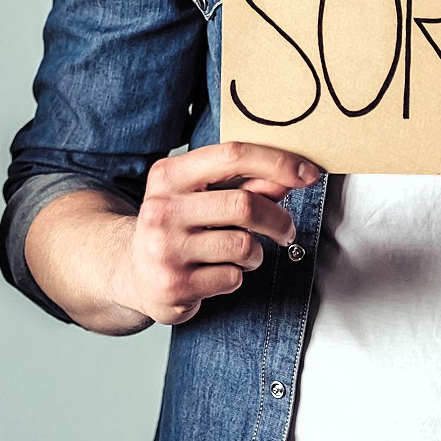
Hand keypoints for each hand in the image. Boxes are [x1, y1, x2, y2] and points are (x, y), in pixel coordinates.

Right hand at [116, 142, 320, 325]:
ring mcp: (165, 249)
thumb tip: (290, 176)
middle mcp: (161, 209)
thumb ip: (244, 183)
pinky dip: (237, 276)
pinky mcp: (175, 285)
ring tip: (240, 254)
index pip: (232, 155)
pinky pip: (233, 278)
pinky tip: (216, 273)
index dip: (277, 162)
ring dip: (255, 253)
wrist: (131, 270)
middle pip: (245, 205)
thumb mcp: (203, 195)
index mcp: (168, 175)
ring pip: (244, 246)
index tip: (309, 173)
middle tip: (287, 230)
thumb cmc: (178, 225)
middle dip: (278, 219)